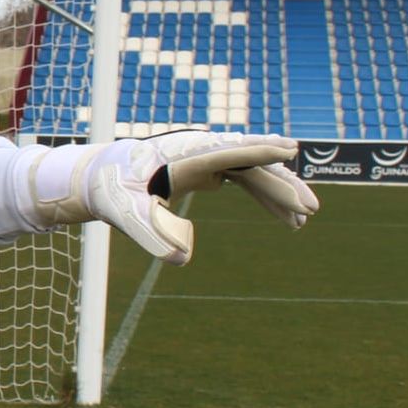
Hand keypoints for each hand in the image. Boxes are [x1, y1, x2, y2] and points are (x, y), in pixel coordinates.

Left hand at [29, 131, 319, 264]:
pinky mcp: (207, 169)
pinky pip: (245, 180)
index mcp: (183, 153)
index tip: (289, 148)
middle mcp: (200, 150)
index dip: (259, 150)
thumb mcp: (124, 214)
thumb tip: (179, 259)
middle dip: (280, 183)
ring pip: (252, 171)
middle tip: (309, 209)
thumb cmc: (110, 191)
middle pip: (249, 162)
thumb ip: (150, 235)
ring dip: (278, 194)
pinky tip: (285, 220)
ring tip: (303, 221)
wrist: (99, 178)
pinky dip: (265, 198)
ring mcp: (206, 158)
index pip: (228, 150)